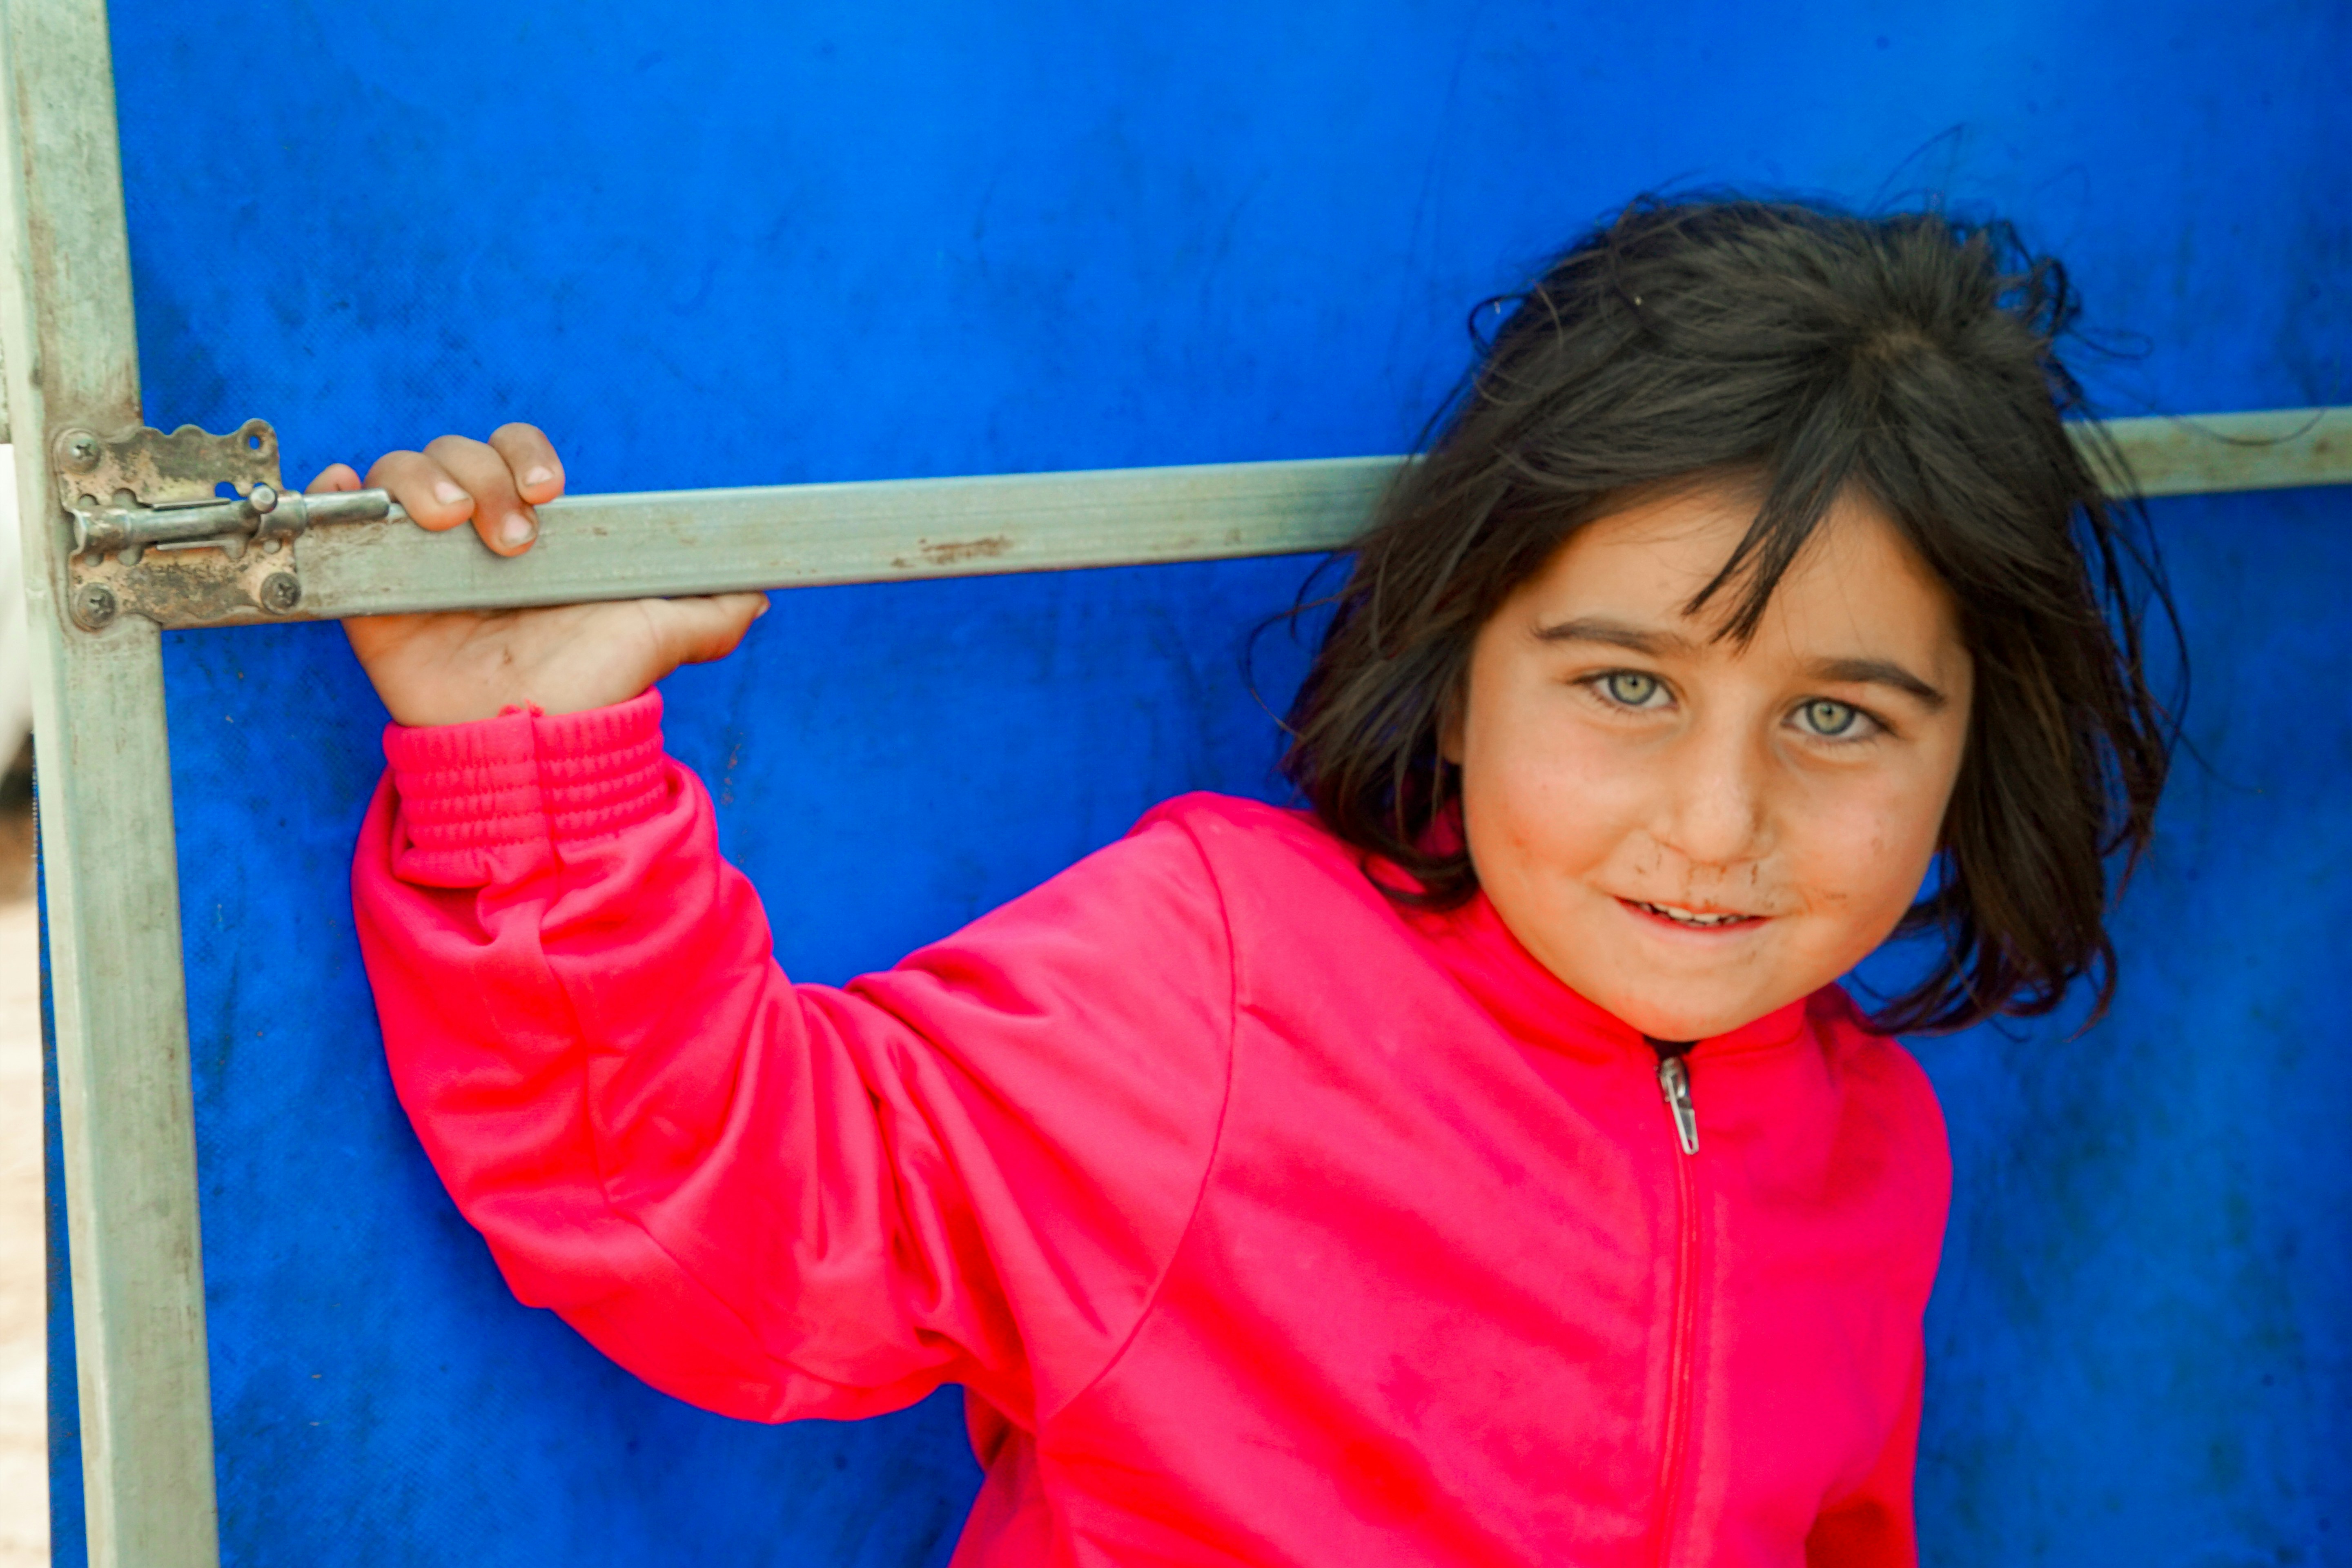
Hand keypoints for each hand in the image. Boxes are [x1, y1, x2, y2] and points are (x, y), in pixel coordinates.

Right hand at [315, 423, 767, 726]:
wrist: (534, 749)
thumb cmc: (590, 693)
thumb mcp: (659, 638)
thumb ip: (708, 612)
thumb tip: (759, 593)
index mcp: (531, 535)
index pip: (514, 455)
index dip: (523, 453)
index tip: (548, 488)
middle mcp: (470, 539)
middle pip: (453, 455)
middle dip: (478, 473)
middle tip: (507, 532)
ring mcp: (417, 564)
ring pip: (398, 476)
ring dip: (420, 480)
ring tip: (448, 525)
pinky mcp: (371, 598)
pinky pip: (336, 524)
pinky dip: (335, 492)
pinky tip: (348, 490)